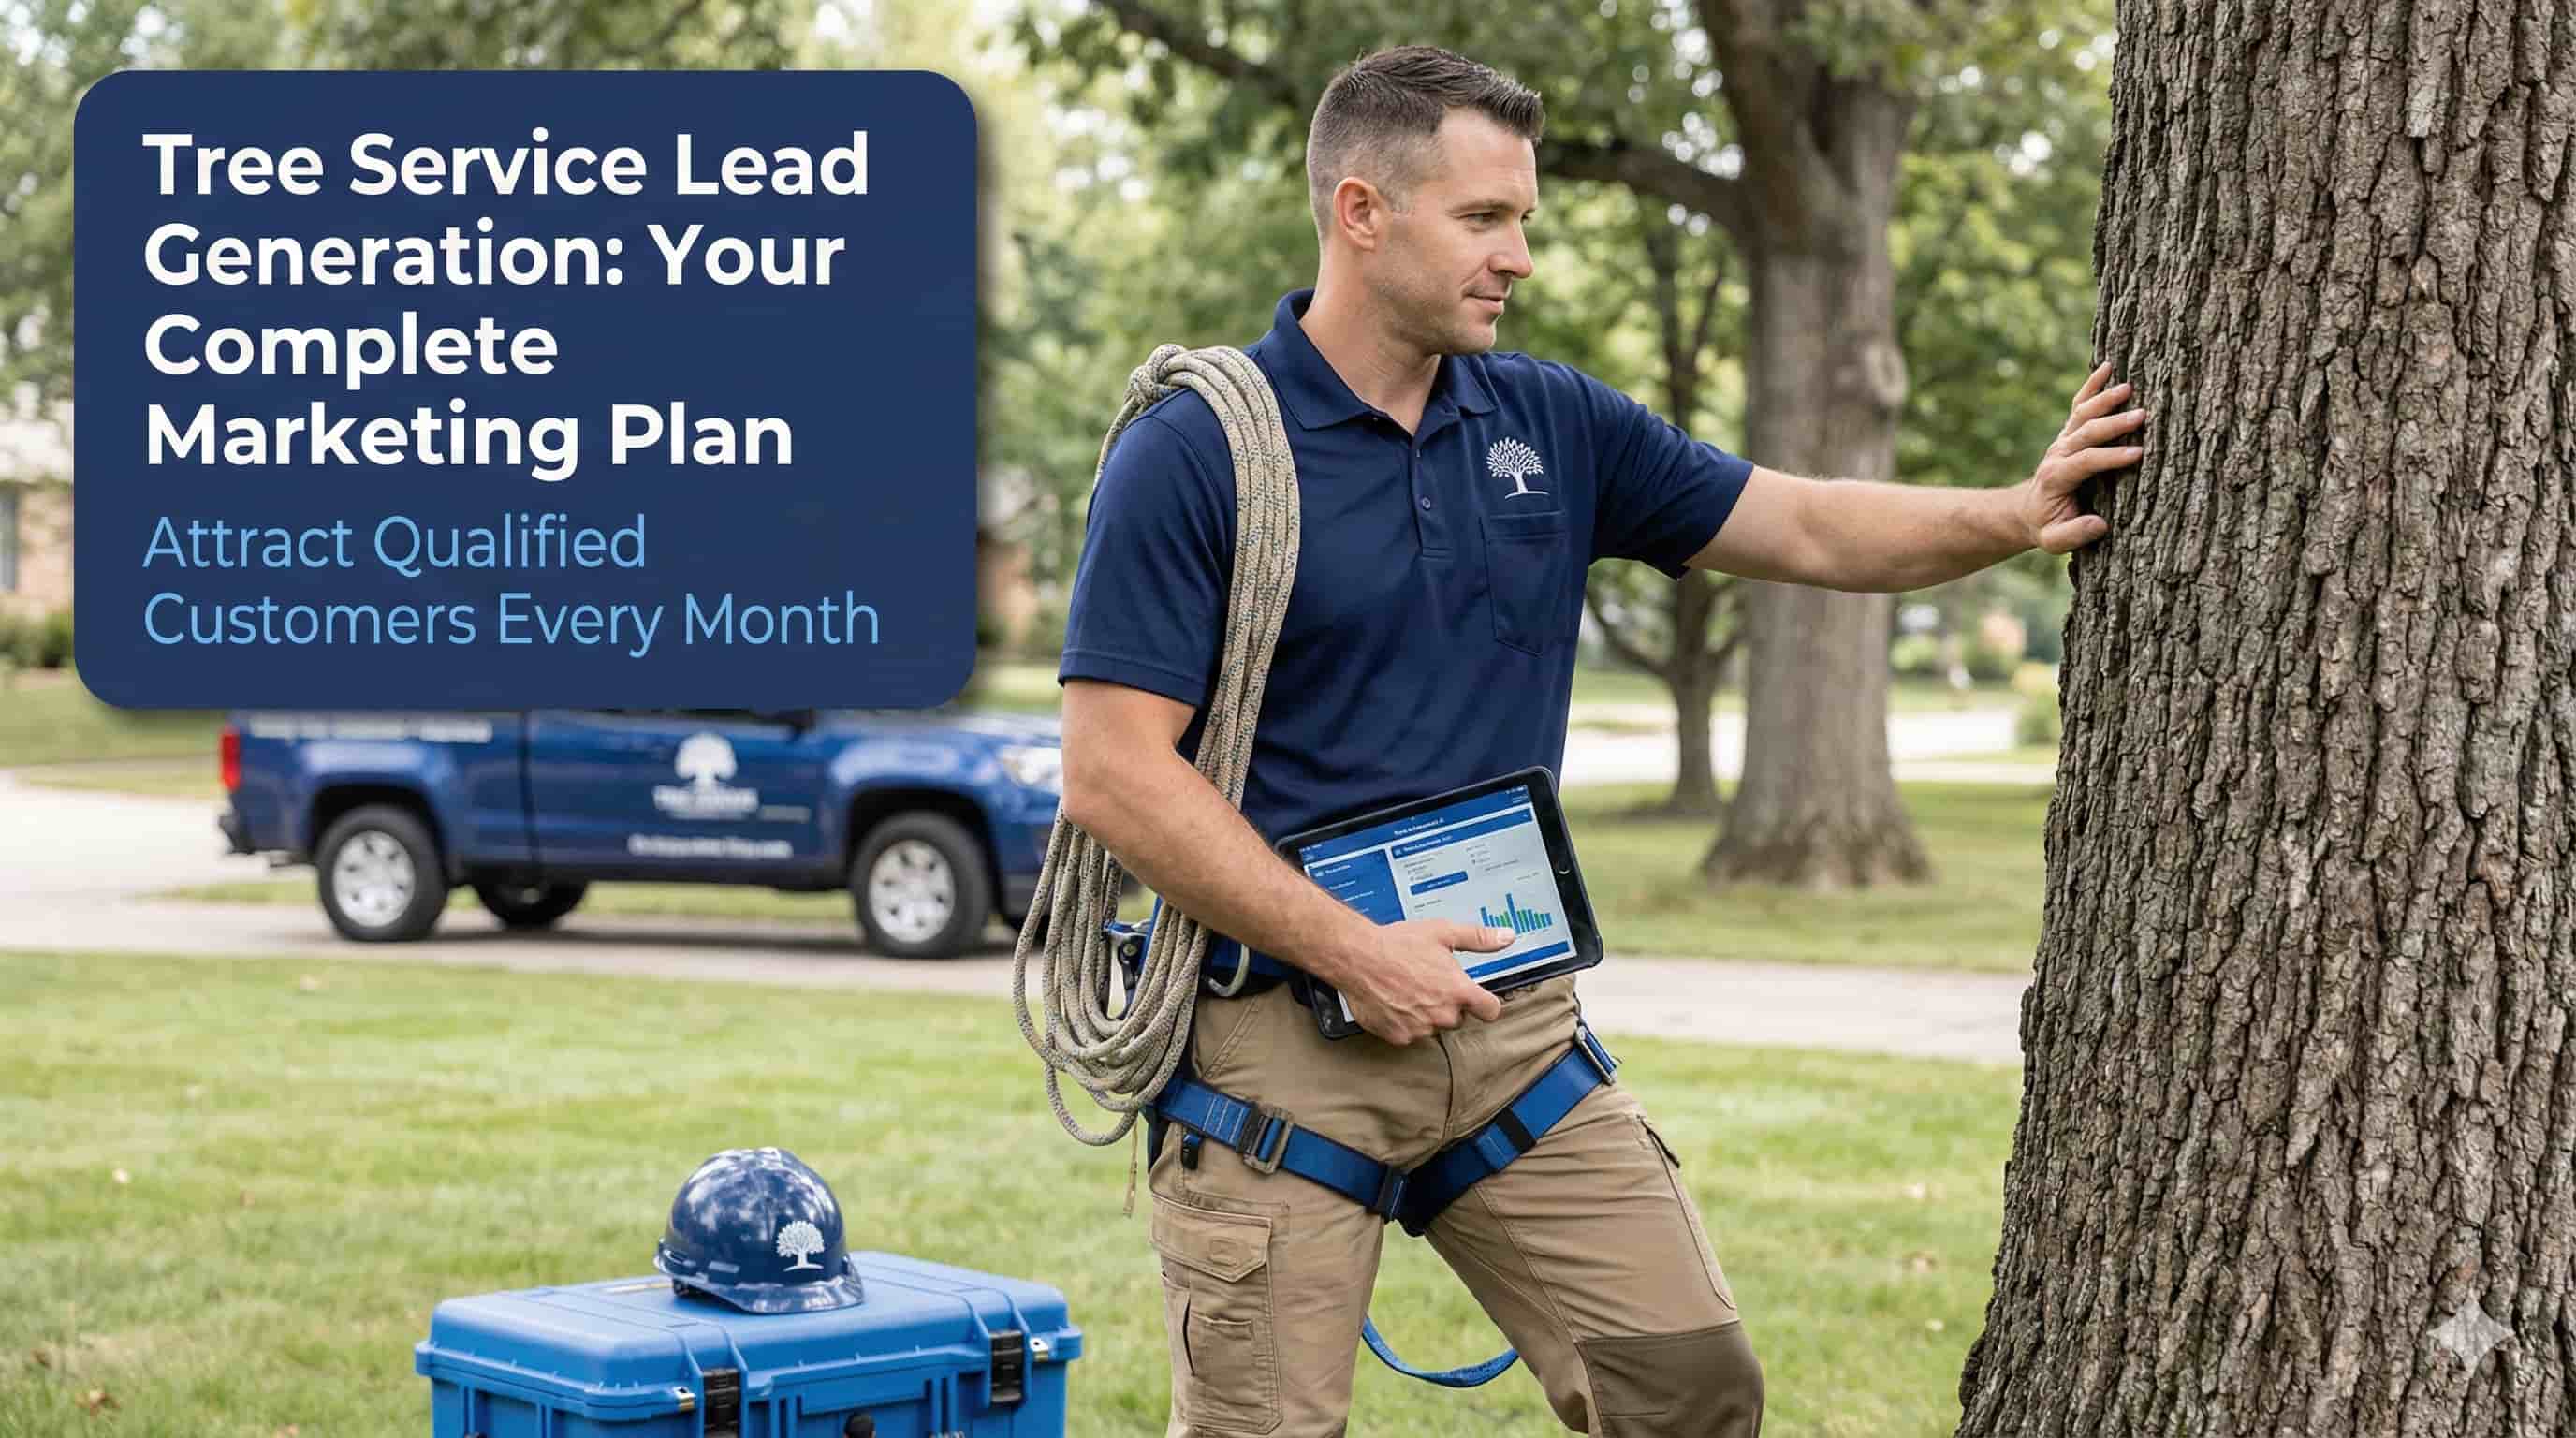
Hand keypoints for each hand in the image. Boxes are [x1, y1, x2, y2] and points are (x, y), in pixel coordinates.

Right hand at [1335, 920, 1511, 1045]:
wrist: (1357, 957)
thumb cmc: (1397, 944)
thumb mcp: (1442, 933)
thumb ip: (1478, 938)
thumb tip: (1507, 937)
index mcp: (1458, 991)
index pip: (1491, 1011)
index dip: (1486, 1003)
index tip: (1478, 999)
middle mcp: (1443, 1014)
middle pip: (1458, 1018)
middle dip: (1448, 1004)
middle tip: (1429, 982)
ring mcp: (1421, 1028)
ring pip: (1433, 1026)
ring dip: (1425, 1013)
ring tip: (1408, 989)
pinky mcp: (1399, 1036)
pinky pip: (1410, 1033)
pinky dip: (1404, 1021)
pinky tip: (1395, 1001)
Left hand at [2024, 361, 2146, 553]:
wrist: (2029, 511)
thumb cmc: (2048, 526)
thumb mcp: (2053, 541)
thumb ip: (2073, 535)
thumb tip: (2098, 524)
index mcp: (2055, 477)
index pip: (2085, 462)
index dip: (2110, 457)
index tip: (2138, 454)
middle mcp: (2058, 453)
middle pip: (2086, 433)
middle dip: (2114, 424)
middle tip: (2142, 415)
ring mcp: (2063, 440)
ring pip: (2083, 414)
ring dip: (2105, 400)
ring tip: (2129, 387)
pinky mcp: (2069, 432)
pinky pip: (2079, 405)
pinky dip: (2092, 385)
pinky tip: (2108, 366)